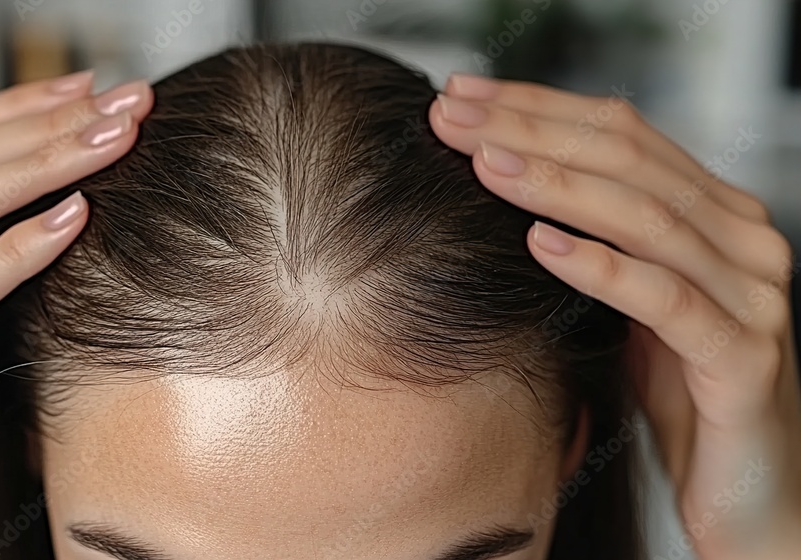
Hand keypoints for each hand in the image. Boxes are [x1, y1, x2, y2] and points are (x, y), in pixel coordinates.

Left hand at [430, 74, 800, 559]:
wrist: (745, 491)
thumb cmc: (678, 392)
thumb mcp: (631, 302)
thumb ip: (598, 240)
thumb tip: (502, 178)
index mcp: (712, 214)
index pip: (621, 133)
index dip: (538, 106)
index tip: (461, 97)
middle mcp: (741, 239)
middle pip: (629, 160)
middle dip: (533, 132)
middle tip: (454, 120)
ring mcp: (751, 294)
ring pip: (647, 218)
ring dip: (558, 186)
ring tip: (485, 166)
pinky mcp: (744, 356)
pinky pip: (666, 299)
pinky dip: (601, 266)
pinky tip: (540, 243)